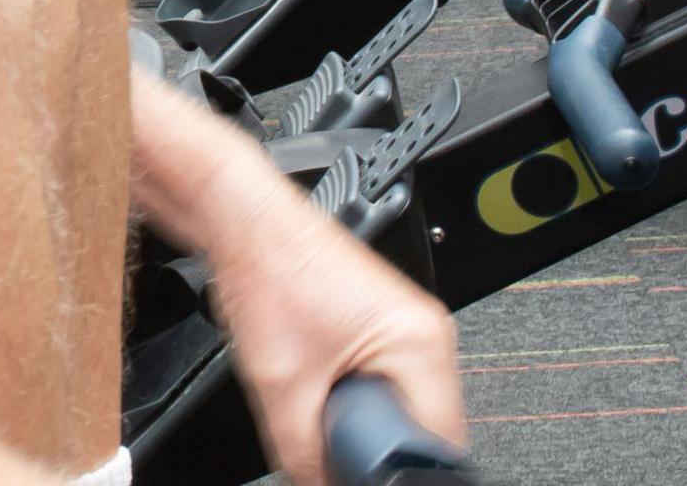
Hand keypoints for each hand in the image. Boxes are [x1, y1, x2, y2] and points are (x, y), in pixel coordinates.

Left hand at [209, 205, 465, 484]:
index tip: (358, 470)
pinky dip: (363, 398)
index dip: (394, 471)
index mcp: (421, 346)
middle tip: (334, 437)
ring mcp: (411, 326)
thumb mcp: (283, 394)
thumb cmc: (271, 278)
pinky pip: (393, 382)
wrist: (249, 225)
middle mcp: (428, 332)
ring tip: (325, 403)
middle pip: (426, 429)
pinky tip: (327, 387)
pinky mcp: (389, 325)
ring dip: (371, 422)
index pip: (438, 447)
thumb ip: (307, 461)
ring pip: (408, 407)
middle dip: (379, 447)